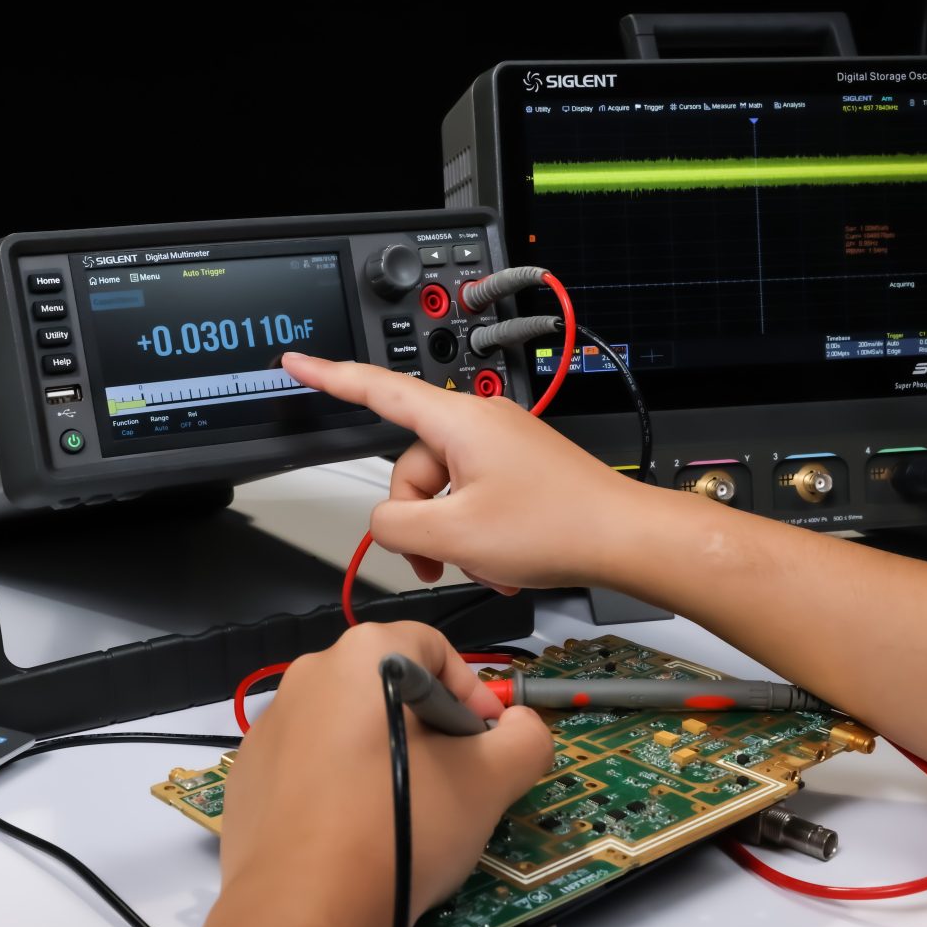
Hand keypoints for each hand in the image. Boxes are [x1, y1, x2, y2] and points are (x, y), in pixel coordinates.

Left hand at [217, 621, 552, 926]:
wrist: (306, 912)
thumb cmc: (398, 828)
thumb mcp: (491, 780)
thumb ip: (525, 738)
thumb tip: (521, 728)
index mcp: (362, 655)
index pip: (436, 650)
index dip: (472, 695)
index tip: (484, 746)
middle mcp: (307, 676)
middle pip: (389, 688)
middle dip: (428, 731)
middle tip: (452, 785)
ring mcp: (270, 728)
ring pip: (347, 730)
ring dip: (382, 761)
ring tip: (403, 818)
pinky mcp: (248, 777)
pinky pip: (308, 769)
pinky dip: (337, 790)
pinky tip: (355, 836)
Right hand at [283, 352, 633, 591]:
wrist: (626, 539)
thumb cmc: (559, 526)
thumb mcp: (456, 536)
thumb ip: (395, 526)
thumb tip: (384, 523)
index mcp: (458, 422)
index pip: (378, 390)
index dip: (331, 376)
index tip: (300, 363)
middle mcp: (480, 424)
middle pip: (411, 467)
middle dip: (418, 521)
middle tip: (440, 559)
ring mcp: (502, 446)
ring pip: (443, 492)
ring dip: (452, 537)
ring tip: (484, 563)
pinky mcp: (520, 470)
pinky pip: (474, 499)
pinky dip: (478, 535)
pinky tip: (502, 562)